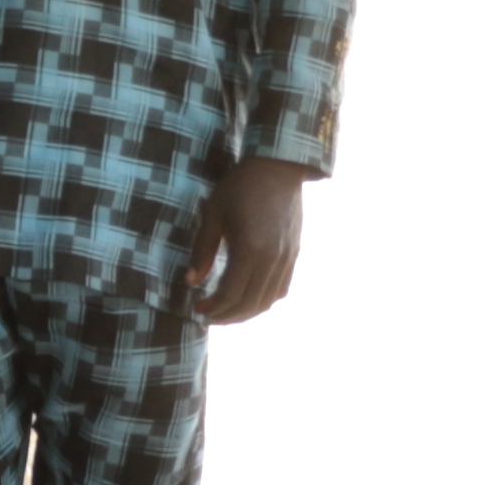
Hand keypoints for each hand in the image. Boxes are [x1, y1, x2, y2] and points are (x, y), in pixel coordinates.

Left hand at [185, 157, 312, 325]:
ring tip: (225, 312)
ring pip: (268, 301)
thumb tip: (191, 282)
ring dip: (245, 312)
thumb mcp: (213, 215)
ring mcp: (286, 259)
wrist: (278, 167)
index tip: (196, 309)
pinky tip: (248, 298)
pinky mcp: (293, 254)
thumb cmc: (240, 186)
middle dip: (227, 316)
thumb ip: (202, 251)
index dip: (213, 308)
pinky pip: (281, 289)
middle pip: (249, 304)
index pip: (231, 295)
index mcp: (250, 250)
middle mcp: (272, 260)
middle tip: (208, 316)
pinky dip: (264, 300)